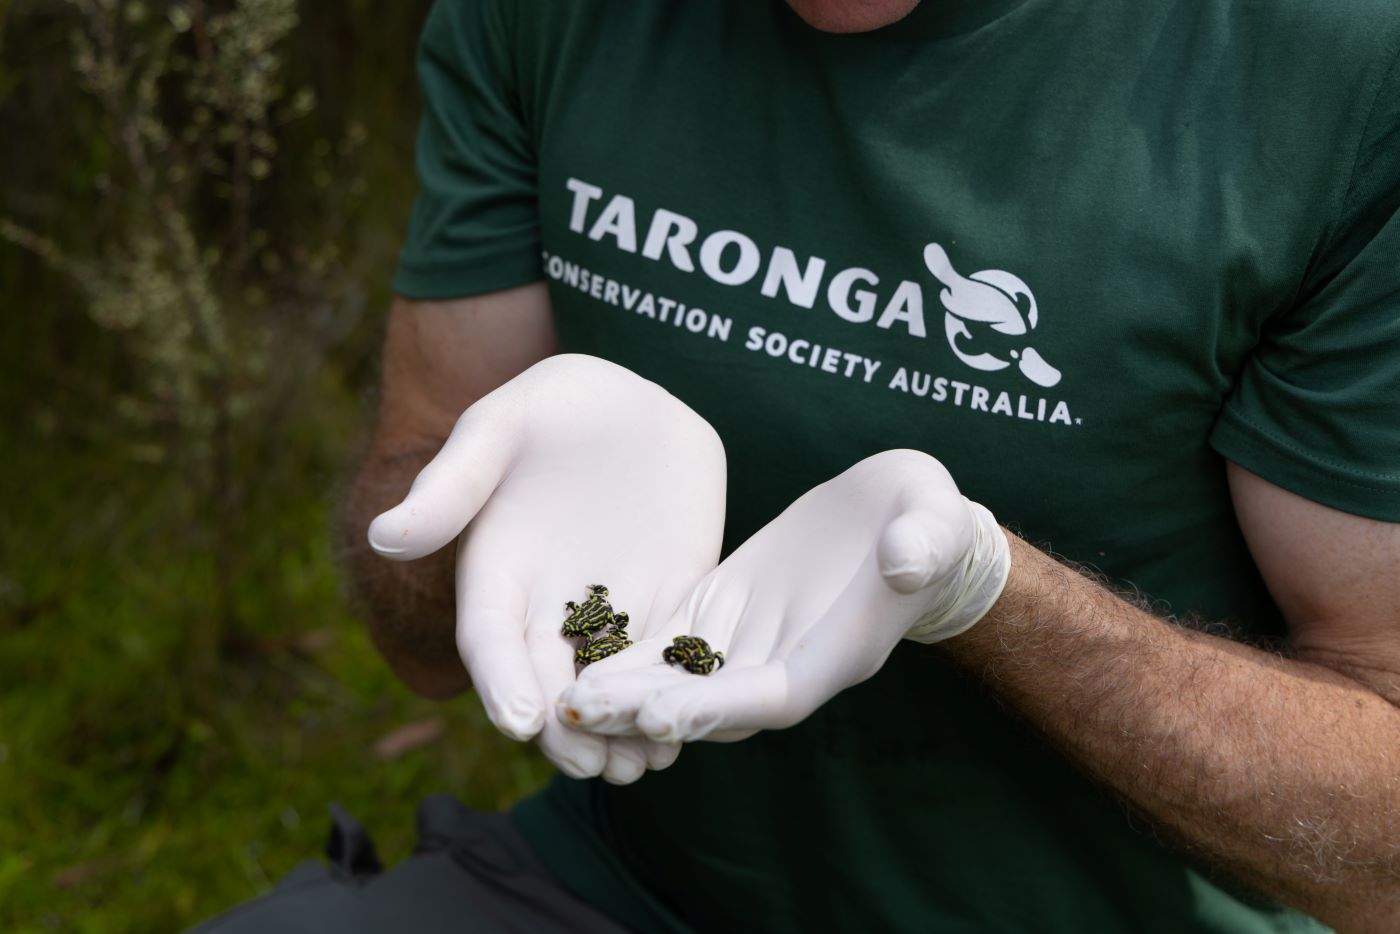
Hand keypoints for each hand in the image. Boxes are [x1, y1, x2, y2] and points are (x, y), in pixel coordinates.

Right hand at [367, 354, 725, 782]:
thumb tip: (384, 538)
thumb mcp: (499, 429)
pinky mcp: (665, 598)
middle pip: (547, 681)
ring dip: (622, 730)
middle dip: (566, 730)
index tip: (518, 723)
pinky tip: (689, 726)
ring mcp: (608, 606)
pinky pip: (665, 657)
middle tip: (592, 766)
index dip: (499, 681)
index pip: (489, 638)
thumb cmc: (550, 403)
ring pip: (609, 685)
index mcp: (495, 569)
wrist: (631, 398)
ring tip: (641, 766)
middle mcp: (546, 602)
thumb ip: (451, 484)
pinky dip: (672, 693)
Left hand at [558, 450, 1007, 746]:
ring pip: (680, 682)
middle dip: (648, 711)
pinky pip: (669, 647)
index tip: (664, 718)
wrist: (900, 518)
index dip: (719, 709)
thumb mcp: (935, 518)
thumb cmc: (928, 520)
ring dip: (624, 694)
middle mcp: (785, 661)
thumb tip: (904, 560)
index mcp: (839, 652)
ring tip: (563, 698)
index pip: (774, 695)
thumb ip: (922, 541)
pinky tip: (576, 659)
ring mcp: (749, 642)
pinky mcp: (721, 613)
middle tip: (584, 712)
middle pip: (711, 704)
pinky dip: (628, 658)